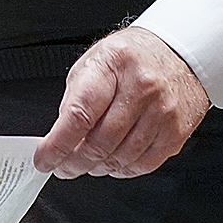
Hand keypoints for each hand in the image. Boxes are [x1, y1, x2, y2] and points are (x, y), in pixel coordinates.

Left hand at [35, 28, 209, 179]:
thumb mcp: (95, 63)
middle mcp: (141, 87)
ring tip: (89, 162)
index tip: (44, 160)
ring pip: (120, 159)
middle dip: (74, 163)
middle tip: (63, 167)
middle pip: (99, 143)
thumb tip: (60, 140)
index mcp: (113, 64)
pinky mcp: (176, 131)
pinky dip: (122, 170)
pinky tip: (114, 161)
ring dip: (97, 168)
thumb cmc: (131, 58)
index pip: (79, 114)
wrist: (179, 52)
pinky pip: (143, 165)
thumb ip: (76, 100)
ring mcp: (162, 111)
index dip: (57, 145)